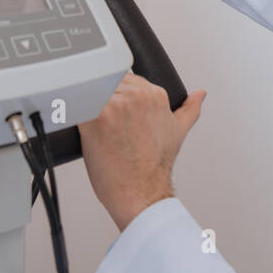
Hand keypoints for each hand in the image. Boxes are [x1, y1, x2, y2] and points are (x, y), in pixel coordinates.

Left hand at [77, 71, 206, 231]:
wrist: (142, 194)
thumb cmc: (154, 168)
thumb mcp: (178, 132)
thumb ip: (190, 109)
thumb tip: (200, 95)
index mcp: (155, 95)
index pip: (126, 78)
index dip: (116, 95)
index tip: (113, 111)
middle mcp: (136, 96)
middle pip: (107, 81)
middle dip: (102, 96)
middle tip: (102, 121)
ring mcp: (115, 105)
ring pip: (92, 89)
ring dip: (87, 103)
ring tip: (92, 125)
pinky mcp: (94, 117)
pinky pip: (77, 103)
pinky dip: (72, 110)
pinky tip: (75, 122)